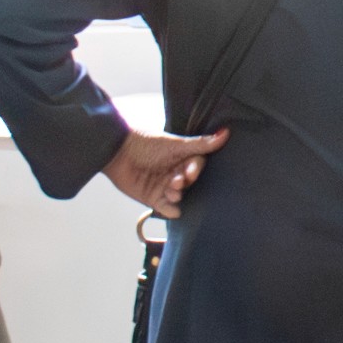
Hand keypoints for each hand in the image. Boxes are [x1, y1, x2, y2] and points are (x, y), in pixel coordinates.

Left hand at [102, 125, 222, 211]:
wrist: (116, 152)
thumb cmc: (145, 143)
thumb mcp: (176, 144)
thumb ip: (201, 144)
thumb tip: (226, 132)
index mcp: (181, 157)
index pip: (197, 166)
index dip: (196, 169)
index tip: (190, 170)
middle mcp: (175, 172)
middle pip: (190, 182)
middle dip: (186, 182)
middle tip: (177, 180)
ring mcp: (164, 186)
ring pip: (180, 196)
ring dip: (178, 195)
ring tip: (171, 188)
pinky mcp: (152, 198)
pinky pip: (167, 209)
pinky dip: (171, 210)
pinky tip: (172, 207)